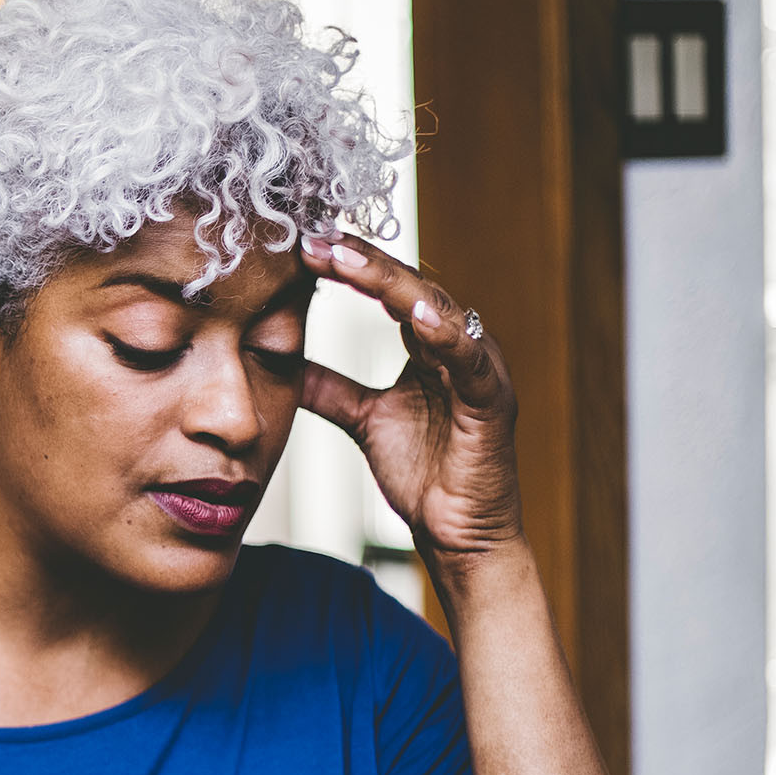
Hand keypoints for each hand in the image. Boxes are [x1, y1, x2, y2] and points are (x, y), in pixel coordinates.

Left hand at [295, 234, 523, 572]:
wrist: (458, 535)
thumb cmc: (424, 475)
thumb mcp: (362, 419)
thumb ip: (328, 388)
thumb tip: (283, 363)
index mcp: (430, 346)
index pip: (388, 291)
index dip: (348, 267)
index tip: (302, 246)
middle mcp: (459, 346)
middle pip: (411, 287)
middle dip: (363, 261)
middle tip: (317, 238)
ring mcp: (479, 369)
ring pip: (438, 310)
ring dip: (393, 283)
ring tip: (350, 259)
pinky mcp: (492, 400)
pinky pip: (469, 359)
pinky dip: (445, 334)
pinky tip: (415, 314)